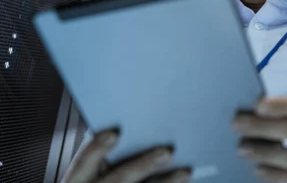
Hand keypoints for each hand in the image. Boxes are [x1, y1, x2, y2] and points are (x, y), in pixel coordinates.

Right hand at [61, 130, 190, 182]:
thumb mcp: (90, 176)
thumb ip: (104, 159)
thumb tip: (127, 132)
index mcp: (77, 182)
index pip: (82, 163)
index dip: (96, 148)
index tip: (114, 133)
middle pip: (119, 179)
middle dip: (143, 165)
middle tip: (167, 151)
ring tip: (186, 172)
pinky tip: (183, 181)